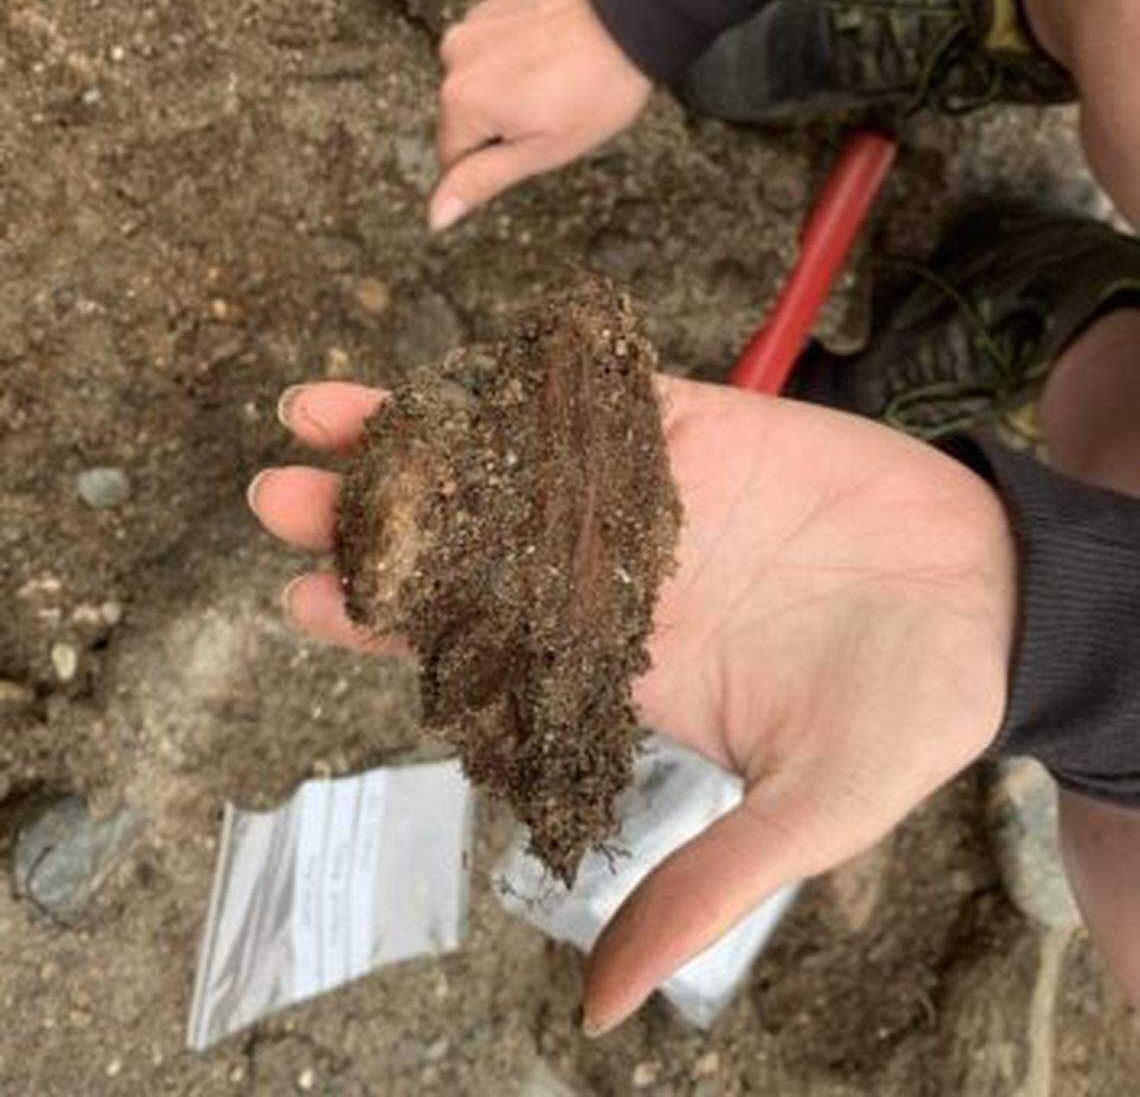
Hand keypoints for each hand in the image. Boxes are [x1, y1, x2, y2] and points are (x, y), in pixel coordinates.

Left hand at [248, 377, 1014, 1033]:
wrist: (997, 597)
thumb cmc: (910, 710)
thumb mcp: (810, 814)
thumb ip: (701, 884)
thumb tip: (600, 1011)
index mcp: (620, 666)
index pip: (475, 645)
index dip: (389, 626)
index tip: (308, 601)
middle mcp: (615, 576)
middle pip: (465, 546)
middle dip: (371, 523)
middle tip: (277, 498)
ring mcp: (651, 495)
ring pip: (507, 461)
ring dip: (417, 439)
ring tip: (316, 410)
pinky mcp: (698, 426)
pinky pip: (598, 397)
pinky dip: (526, 378)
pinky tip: (453, 360)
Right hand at [429, 0, 652, 230]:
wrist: (631, 16)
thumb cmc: (596, 88)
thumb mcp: (541, 151)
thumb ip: (481, 181)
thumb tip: (436, 216)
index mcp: (461, 102)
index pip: (452, 158)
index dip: (495, 162)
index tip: (534, 144)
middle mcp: (453, 59)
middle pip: (464, 117)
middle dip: (501, 124)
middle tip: (553, 113)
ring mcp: (472, 25)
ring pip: (479, 82)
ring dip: (507, 89)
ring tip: (556, 81)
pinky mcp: (494, 5)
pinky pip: (493, 48)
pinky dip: (517, 57)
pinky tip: (553, 56)